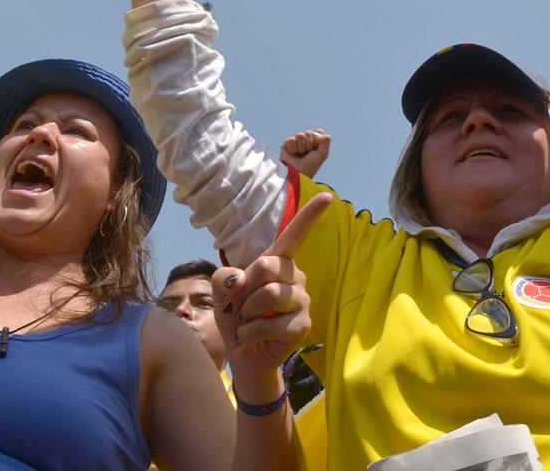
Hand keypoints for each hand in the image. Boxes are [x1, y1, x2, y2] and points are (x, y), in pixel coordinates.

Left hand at [212, 192, 332, 394]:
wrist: (242, 353)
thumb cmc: (235, 316)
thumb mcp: (221, 293)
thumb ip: (222, 278)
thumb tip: (238, 278)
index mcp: (278, 263)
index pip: (296, 235)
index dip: (310, 215)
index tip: (328, 196)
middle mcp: (295, 277)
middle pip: (267, 266)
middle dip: (244, 288)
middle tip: (241, 304)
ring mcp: (302, 301)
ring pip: (268, 294)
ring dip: (246, 311)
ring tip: (246, 320)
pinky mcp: (303, 325)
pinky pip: (271, 322)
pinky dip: (250, 331)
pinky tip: (250, 335)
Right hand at [280, 129, 330, 177]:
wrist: (298, 174)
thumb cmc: (310, 166)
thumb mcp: (323, 154)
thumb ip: (326, 141)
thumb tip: (316, 132)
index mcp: (314, 142)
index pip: (318, 132)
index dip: (318, 140)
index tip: (316, 150)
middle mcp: (305, 140)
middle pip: (309, 132)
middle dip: (309, 144)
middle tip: (307, 154)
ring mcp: (295, 141)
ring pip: (300, 135)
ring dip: (301, 147)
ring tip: (299, 155)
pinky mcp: (286, 143)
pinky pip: (292, 139)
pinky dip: (293, 148)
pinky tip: (292, 154)